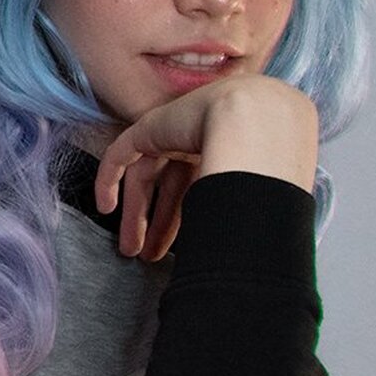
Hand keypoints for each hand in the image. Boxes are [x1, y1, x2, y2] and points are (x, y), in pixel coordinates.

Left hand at [95, 76, 318, 258]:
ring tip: (130, 248)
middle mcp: (201, 138)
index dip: (187, 220)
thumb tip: (245, 256)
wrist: (258, 120)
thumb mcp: (257, 189)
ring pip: (146, 175)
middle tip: (150, 256)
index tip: (181, 251)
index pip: (200, 188)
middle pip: (172, 185)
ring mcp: (174, 129)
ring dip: (137, 213)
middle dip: (161, 223)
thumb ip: (241, 210)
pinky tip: (104, 206)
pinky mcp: (149, 126)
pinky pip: (119, 154)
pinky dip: (108, 180)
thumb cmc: (271, 158)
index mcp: (231, 147)